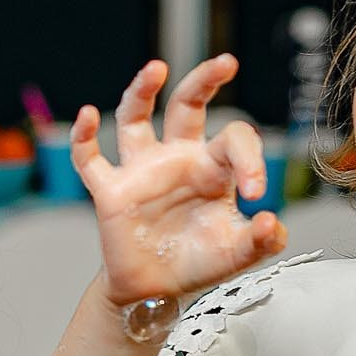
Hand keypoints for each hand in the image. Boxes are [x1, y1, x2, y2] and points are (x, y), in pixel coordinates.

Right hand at [76, 56, 286, 306]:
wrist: (156, 292)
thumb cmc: (197, 263)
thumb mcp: (237, 254)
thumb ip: (261, 241)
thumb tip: (272, 222)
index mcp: (211, 168)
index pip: (233, 141)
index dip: (250, 158)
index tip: (255, 193)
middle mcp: (176, 159)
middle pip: (186, 105)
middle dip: (204, 80)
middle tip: (226, 63)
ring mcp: (141, 171)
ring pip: (136, 119)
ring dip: (142, 91)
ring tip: (156, 69)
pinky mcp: (110, 191)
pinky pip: (90, 159)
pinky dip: (84, 137)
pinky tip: (87, 115)